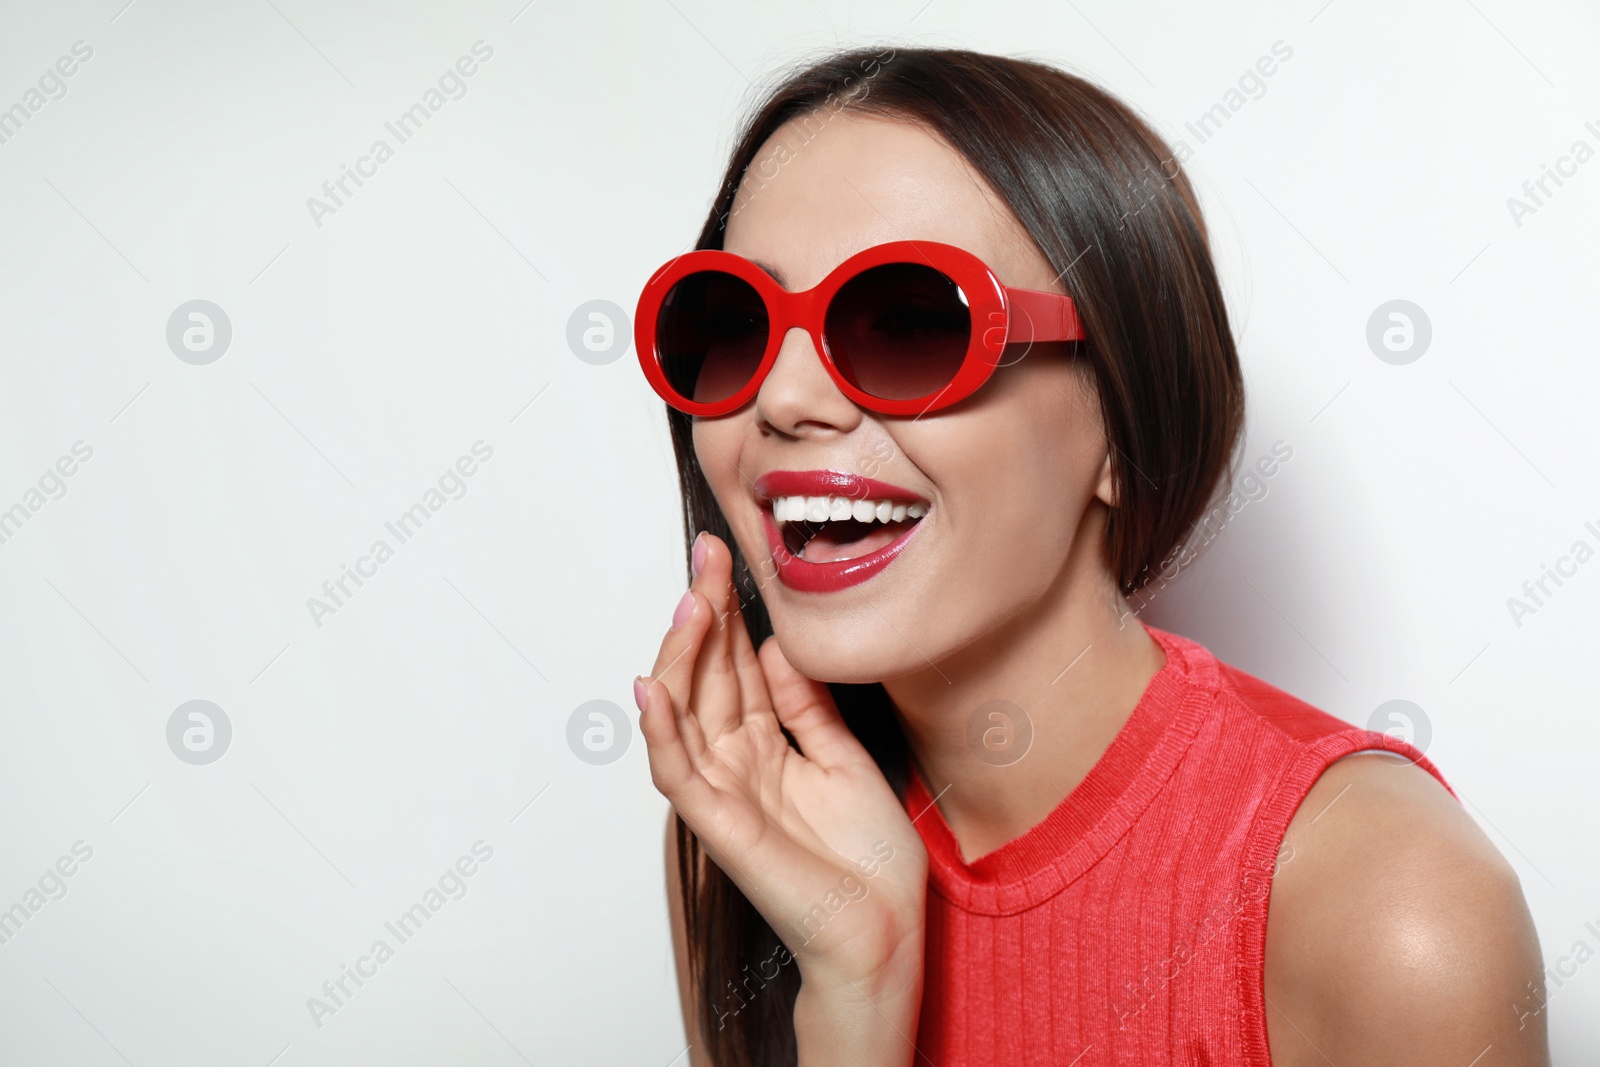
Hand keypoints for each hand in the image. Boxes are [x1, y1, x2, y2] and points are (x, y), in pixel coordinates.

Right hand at [636, 532, 927, 990]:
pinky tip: (653, 687)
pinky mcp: (721, 826)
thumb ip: (805, 706)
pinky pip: (679, 772)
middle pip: (705, 678)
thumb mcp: (843, 757)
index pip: (735, 667)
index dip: (729, 613)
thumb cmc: (869, 863)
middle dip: (703, 616)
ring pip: (683, 713)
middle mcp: (735, 765)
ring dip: (680, 656)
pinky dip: (661, 731)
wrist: (884, 933)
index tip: (725, 557)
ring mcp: (723, 793)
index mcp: (765, 748)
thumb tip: (778, 645)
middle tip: (706, 559)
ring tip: (690, 602)